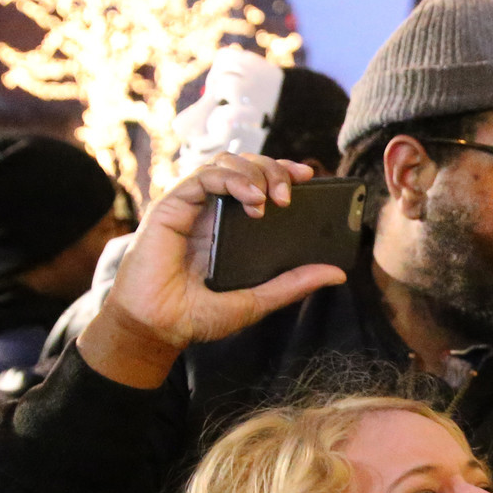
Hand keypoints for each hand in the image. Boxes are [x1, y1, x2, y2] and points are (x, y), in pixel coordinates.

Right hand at [76, 153, 347, 387]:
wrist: (155, 329)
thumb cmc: (194, 316)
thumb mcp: (256, 300)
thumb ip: (293, 284)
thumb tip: (337, 273)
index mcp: (229, 226)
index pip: (257, 183)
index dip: (281, 172)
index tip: (308, 176)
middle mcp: (210, 210)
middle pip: (245, 166)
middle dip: (273, 169)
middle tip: (290, 194)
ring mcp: (190, 206)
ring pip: (224, 162)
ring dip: (254, 171)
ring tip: (270, 199)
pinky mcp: (171, 205)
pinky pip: (203, 176)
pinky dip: (232, 179)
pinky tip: (251, 197)